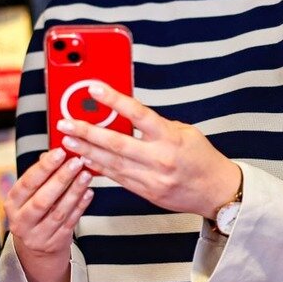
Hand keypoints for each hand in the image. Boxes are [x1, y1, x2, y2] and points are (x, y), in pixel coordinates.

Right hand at [4, 148, 93, 281]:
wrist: (36, 246)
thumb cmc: (35, 210)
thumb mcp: (30, 193)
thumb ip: (41, 174)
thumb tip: (52, 152)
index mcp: (12, 203)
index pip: (27, 183)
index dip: (44, 168)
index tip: (60, 152)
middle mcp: (21, 221)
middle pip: (42, 200)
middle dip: (61, 179)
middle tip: (77, 162)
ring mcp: (37, 235)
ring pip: (58, 212)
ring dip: (74, 192)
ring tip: (86, 175)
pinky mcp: (54, 243)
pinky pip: (70, 223)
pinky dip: (81, 207)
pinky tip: (89, 192)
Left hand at [54, 82, 240, 218]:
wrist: (216, 190)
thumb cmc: (201, 157)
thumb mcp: (185, 132)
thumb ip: (155, 124)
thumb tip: (126, 115)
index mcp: (170, 138)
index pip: (137, 114)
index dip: (114, 100)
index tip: (94, 89)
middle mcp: (159, 158)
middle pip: (116, 143)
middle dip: (87, 132)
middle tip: (66, 123)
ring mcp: (151, 178)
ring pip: (112, 163)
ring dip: (86, 150)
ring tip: (68, 140)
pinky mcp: (146, 192)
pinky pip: (117, 178)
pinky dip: (99, 167)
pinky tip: (84, 159)